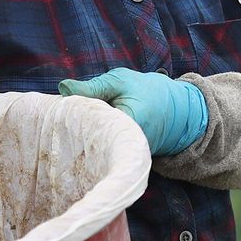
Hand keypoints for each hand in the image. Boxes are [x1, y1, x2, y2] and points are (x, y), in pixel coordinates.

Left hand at [59, 67, 208, 155]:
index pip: (89, 123)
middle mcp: (124, 145)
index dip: (73, 115)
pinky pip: (100, 148)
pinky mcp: (122, 158)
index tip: (62, 108)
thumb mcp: (121, 81)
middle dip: (76, 126)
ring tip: (78, 120)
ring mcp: (123, 154)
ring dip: (84, 131)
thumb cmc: (147, 92)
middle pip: (89, 137)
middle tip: (65, 115)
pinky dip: (93, 138)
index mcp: (124, 123)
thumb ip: (94, 86)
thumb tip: (63, 87)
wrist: (178, 112)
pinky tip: (89, 129)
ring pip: (93, 143)